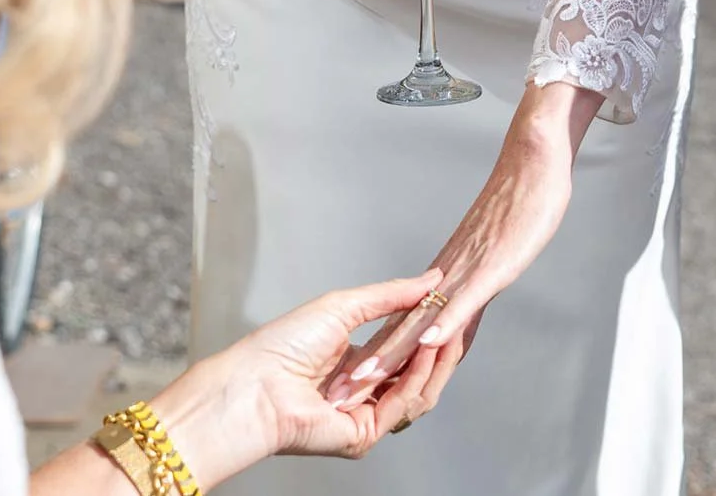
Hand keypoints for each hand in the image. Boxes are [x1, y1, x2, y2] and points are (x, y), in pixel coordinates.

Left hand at [40, 270, 446, 491]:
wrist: (253, 384)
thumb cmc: (282, 345)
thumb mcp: (343, 306)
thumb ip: (390, 296)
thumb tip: (430, 280)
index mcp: (357, 364)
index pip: (406, 349)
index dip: (431, 328)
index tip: (451, 302)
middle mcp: (363, 392)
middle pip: (418, 372)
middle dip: (441, 345)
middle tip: (462, 316)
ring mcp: (365, 415)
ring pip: (417, 391)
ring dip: (434, 359)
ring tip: (446, 329)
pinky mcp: (363, 434)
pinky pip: (402, 406)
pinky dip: (416, 377)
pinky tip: (423, 350)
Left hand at [322, 81, 602, 414]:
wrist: (532, 161)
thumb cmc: (517, 205)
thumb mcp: (485, 256)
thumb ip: (465, 289)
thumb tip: (449, 326)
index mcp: (444, 278)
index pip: (404, 328)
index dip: (378, 360)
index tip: (350, 388)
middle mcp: (447, 278)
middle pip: (403, 330)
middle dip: (372, 366)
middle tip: (339, 395)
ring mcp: (467, 273)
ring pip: (423, 319)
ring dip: (394, 352)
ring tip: (366, 380)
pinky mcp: (491, 268)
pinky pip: (465, 300)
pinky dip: (447, 322)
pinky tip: (430, 341)